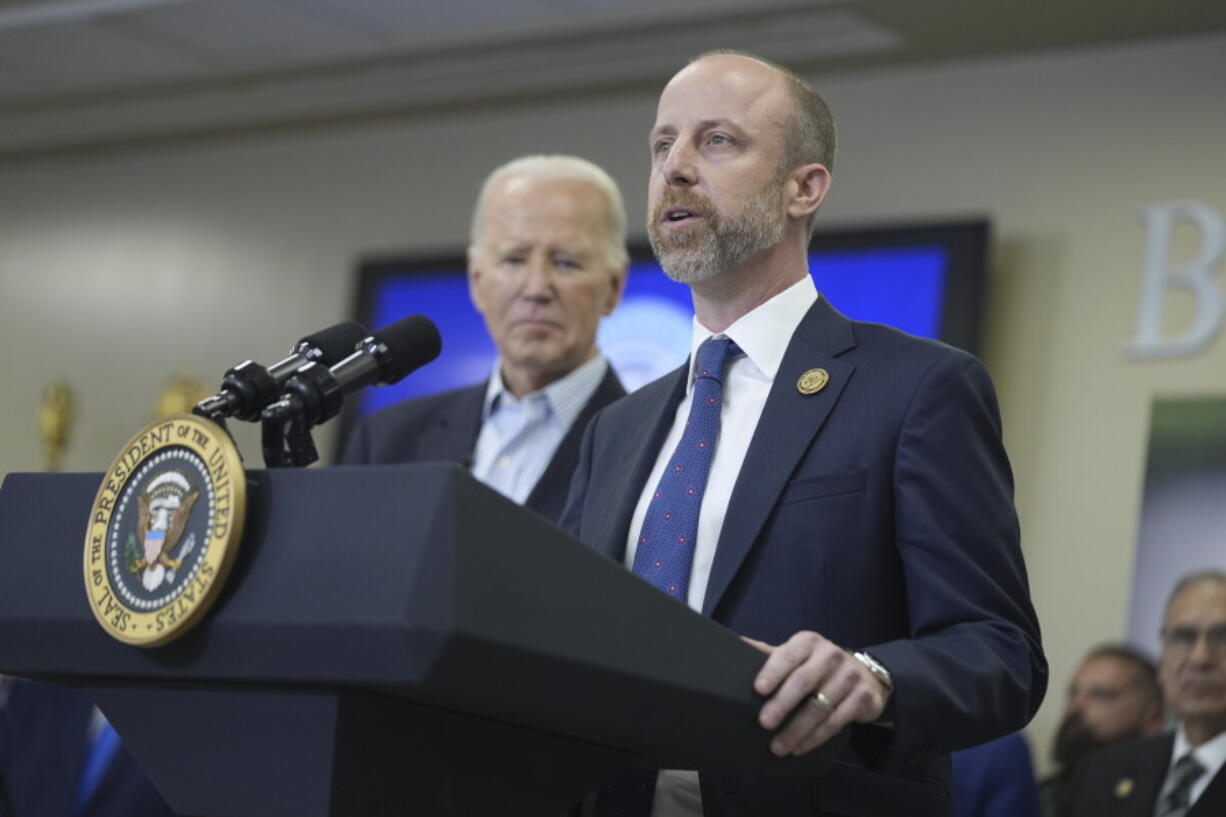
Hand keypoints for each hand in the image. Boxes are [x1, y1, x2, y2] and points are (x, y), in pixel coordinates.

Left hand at [744, 631, 889, 755]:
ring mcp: (849, 676)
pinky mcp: (863, 698)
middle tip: (764, 723)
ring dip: (796, 730)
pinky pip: (836, 722)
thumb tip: (737, 645)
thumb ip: (770, 654)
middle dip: (782, 704)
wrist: (865, 676)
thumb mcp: (797, 655)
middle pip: (803, 681)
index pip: (788, 655)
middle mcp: (830, 655)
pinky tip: (800, 747)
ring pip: (819, 707)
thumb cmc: (819, 666)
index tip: (758, 688)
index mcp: (809, 642)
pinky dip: (815, 738)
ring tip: (778, 746)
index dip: (773, 672)